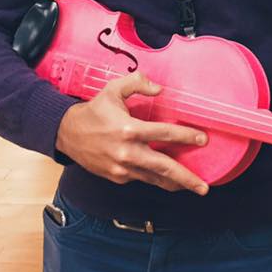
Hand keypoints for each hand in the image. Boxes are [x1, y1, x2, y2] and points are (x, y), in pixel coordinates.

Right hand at [55, 71, 210, 194]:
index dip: (185, 136)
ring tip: (193, 187)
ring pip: (154, 178)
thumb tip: (159, 89)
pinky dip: (155, 178)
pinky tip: (167, 178)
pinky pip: (141, 178)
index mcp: (128, 129)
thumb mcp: (113, 89)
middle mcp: (127, 152)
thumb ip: (138, 83)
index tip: (202, 139)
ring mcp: (122, 167)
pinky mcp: (117, 177)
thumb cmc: (94, 110)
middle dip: (186, 178)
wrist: (67, 133)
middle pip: (163, 167)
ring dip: (174, 184)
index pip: (164, 133)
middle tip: (204, 187)